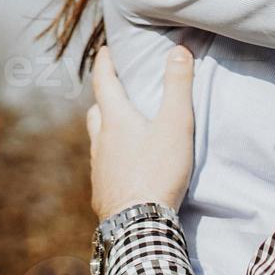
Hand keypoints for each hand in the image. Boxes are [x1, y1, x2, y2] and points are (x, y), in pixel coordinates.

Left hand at [87, 45, 195, 219]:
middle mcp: (101, 141)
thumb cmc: (158, 170)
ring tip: (124, 130)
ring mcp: (99, 168)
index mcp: (115, 120)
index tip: (105, 50)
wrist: (138, 224)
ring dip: (108, 129)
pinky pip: (104, 167)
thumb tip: (178, 49)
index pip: (103, 82)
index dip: (104, 63)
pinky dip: (112, 158)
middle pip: (96, 112)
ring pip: (98, 140)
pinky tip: (126, 167)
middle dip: (105, 98)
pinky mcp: (103, 192)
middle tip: (118, 92)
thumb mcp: (175, 124)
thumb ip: (178, 86)